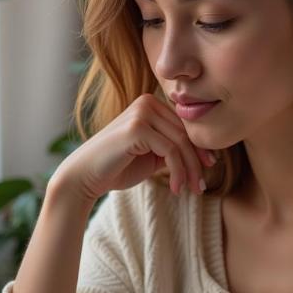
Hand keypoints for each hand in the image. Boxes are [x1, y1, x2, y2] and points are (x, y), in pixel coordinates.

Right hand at [52, 92, 216, 200]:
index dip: (200, 149)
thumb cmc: (117, 168)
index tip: (208, 170)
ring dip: (190, 171)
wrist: (84, 177)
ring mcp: (141, 112)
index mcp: (150, 104)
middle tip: (201, 187)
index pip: (185, 126)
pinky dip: (178, 172)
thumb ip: (173, 149)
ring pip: (181, 143)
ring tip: (193, 190)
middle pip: (186, 134)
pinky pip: (170, 151)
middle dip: (198, 163)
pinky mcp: (137, 127)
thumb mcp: (152, 155)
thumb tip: (206, 154)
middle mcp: (147, 102)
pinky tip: (176, 188)